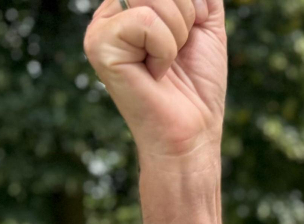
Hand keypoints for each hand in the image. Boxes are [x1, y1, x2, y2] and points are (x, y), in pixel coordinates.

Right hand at [83, 0, 226, 175]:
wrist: (193, 130)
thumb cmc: (198, 82)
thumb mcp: (205, 23)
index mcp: (132, 6)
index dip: (187, 4)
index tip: (189, 30)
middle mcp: (112, 12)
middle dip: (186, 15)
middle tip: (179, 50)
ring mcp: (101, 27)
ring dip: (178, 34)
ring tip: (167, 62)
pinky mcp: (98, 45)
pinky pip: (146, 21)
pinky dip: (165, 48)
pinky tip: (155, 72)